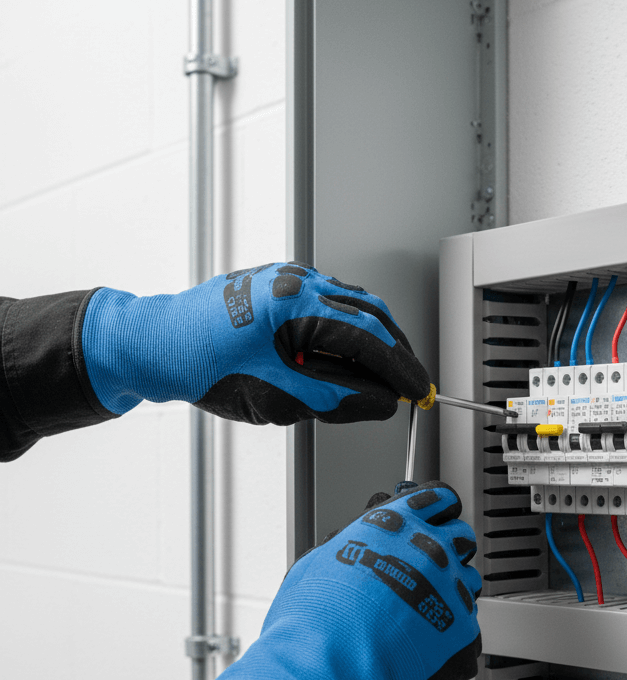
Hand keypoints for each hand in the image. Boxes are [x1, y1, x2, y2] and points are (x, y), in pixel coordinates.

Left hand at [79, 262, 430, 423]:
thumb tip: (380, 402)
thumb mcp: (277, 397)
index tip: (418, 390)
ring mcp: (286, 277)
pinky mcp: (278, 284)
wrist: (155, 346)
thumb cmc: (200, 366)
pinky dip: (349, 330)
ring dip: (374, 341)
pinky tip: (350, 356)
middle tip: (409, 384)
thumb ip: (337, 400)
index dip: (400, 369)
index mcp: (295, 303)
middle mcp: (295, 280)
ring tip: (383, 376)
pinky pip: (329, 303)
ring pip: (352, 306)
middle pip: (369, 315)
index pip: (369, 338)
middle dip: (395, 352)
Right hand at [210, 483, 480, 679]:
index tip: (433, 518)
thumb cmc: (312, 623)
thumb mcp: (318, 562)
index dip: (435, 510)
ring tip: (422, 612)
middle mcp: (430, 550)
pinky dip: (450, 636)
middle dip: (446, 550)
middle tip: (424, 569)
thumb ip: (350, 543)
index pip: (438, 498)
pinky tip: (425, 647)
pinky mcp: (464, 632)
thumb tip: (354, 543)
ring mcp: (451, 591)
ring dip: (451, 591)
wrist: (327, 674)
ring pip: (470, 581)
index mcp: (396, 525)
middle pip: (460, 537)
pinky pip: (468, 627)